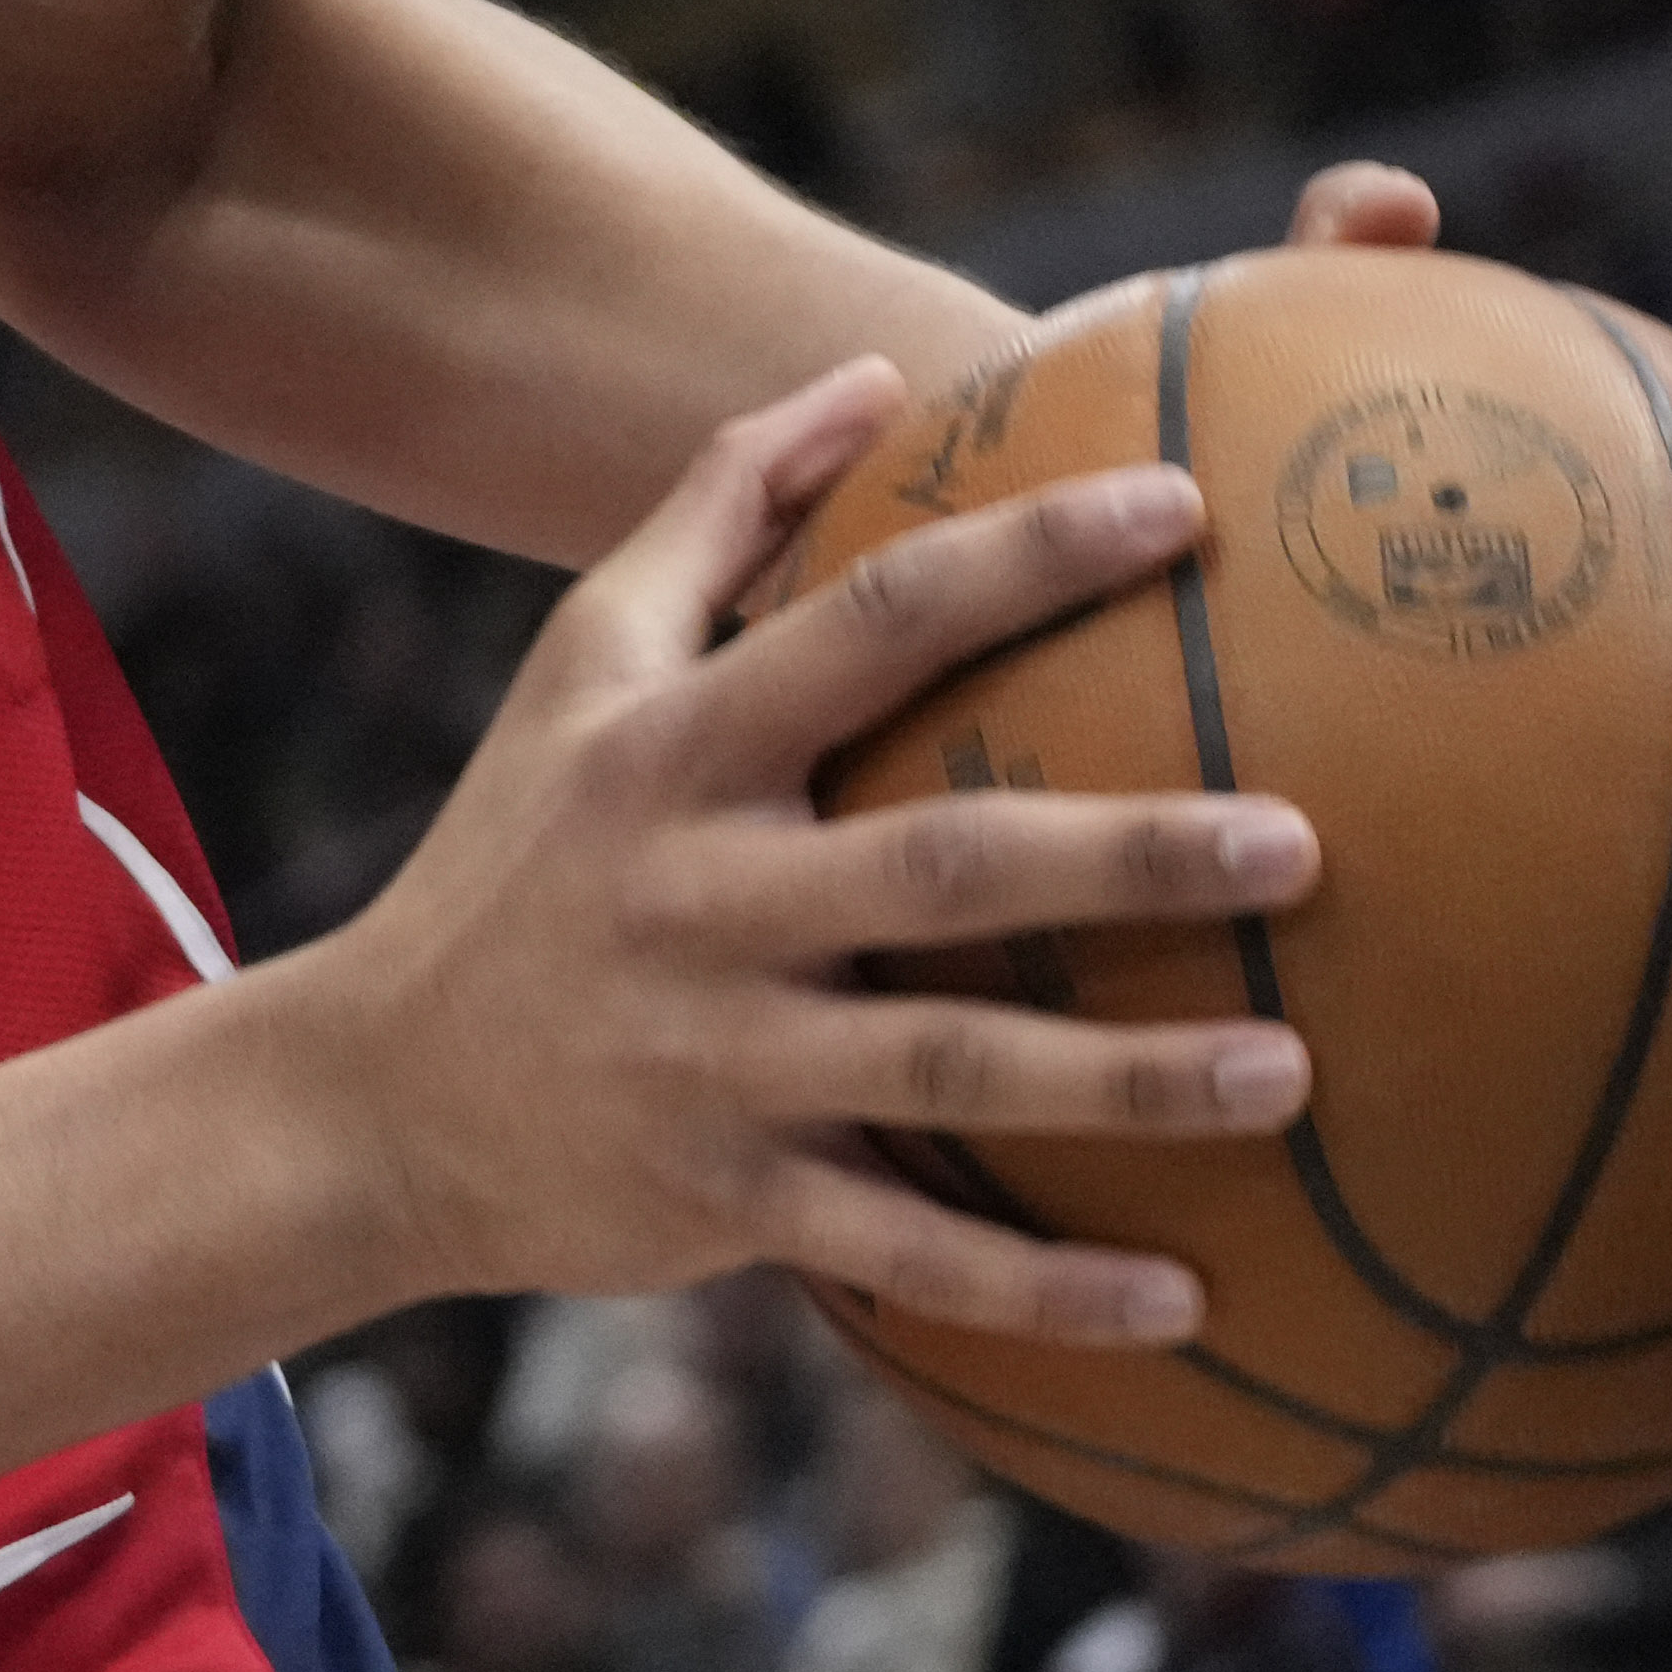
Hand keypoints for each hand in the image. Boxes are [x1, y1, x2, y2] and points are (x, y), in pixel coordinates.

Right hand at [300, 363, 1317, 1346]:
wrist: (368, 1102)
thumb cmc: (515, 853)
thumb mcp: (578, 663)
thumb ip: (716, 508)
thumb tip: (876, 373)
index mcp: (673, 750)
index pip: (868, 627)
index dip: (1025, 558)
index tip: (1185, 506)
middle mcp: (700, 898)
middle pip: (943, 863)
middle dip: (1126, 854)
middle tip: (1304, 838)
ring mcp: (716, 1058)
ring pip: (949, 1070)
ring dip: (1126, 1080)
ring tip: (1293, 1069)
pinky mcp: (727, 1199)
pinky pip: (906, 1249)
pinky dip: (1039, 1288)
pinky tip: (1186, 1298)